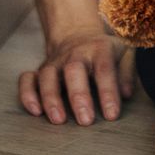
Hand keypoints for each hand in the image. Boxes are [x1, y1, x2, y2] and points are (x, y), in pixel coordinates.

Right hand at [18, 28, 133, 124]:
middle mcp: (75, 55)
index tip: (111, 115)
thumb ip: (127, 73)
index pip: (104, 70)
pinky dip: (27, 94)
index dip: (108, 92)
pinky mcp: (39, 70)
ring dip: (51, 98)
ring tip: (58, 120)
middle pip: (73, 71)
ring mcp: (55, 62)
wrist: (77, 33)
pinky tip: (34, 111)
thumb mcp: (124, 53)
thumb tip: (127, 94)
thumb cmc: (104, 51)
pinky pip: (27, 79)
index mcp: (99, 49)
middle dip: (78, 96)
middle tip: (85, 120)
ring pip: (48, 76)